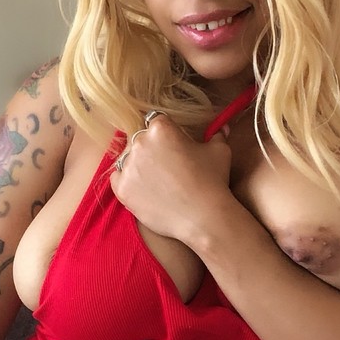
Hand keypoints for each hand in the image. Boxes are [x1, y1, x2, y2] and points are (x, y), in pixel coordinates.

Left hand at [111, 112, 232, 244]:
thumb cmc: (212, 181)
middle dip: (152, 150)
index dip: (166, 134)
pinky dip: (128, 182)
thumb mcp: (220, 151)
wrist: (202, 217)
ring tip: (157, 182)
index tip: (173, 146)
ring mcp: (128, 166)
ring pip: (127, 159)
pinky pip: (117, 179)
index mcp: (161, 128)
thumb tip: (222, 128)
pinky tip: (145, 190)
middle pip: (140, 140)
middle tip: (167, 167)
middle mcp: (140, 142)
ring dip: (138, 166)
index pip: (156, 122)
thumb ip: (217, 135)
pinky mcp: (121, 188)